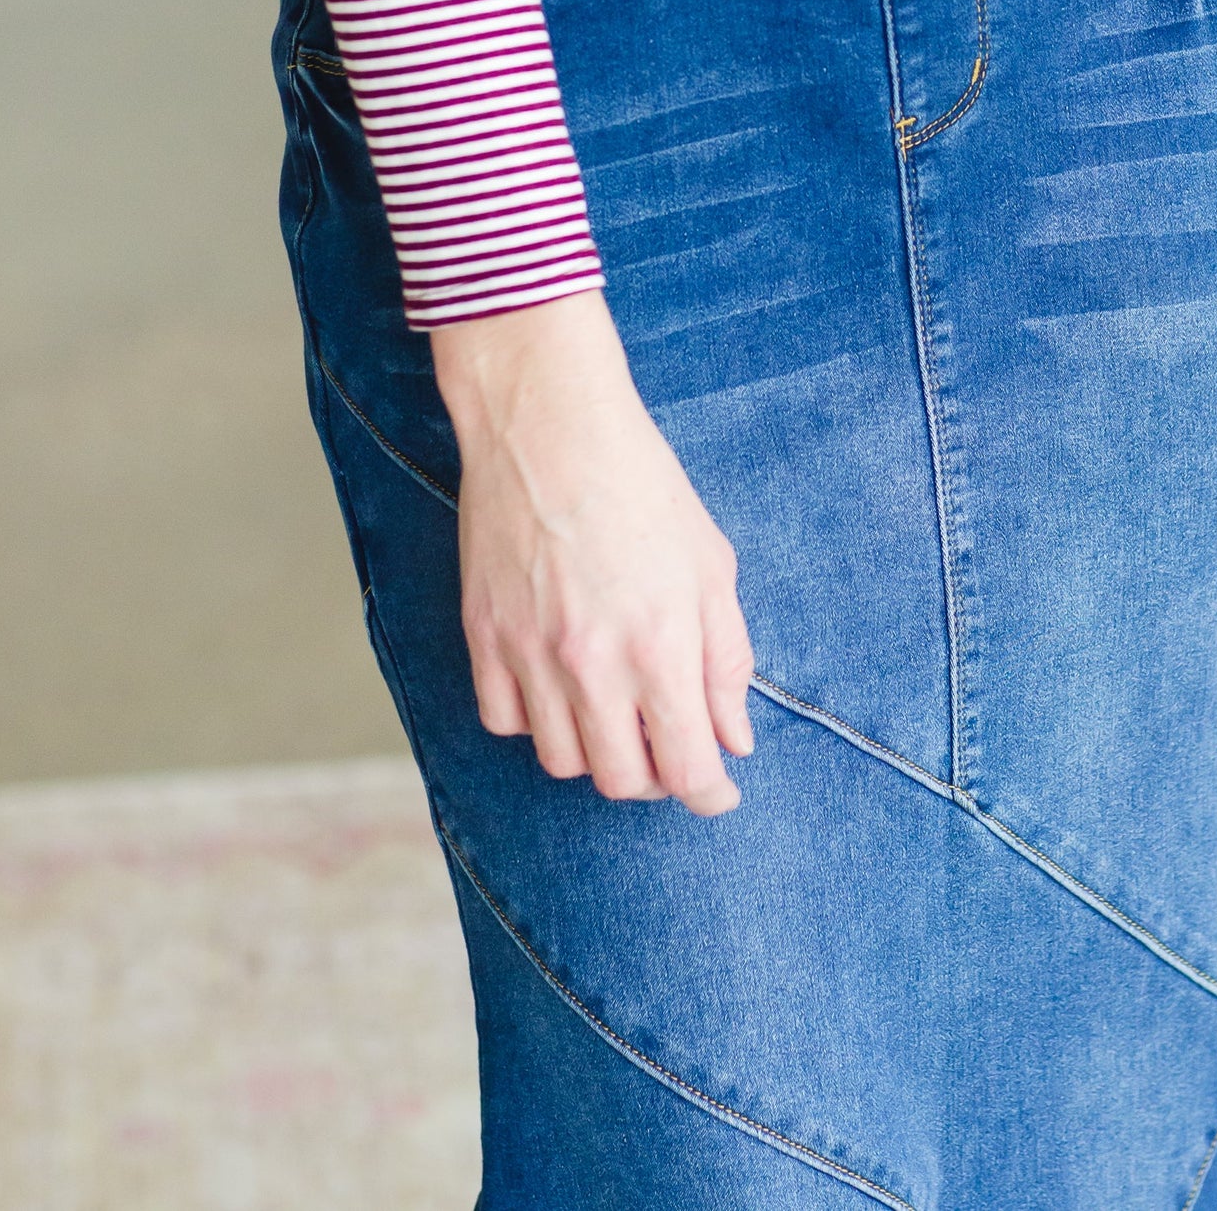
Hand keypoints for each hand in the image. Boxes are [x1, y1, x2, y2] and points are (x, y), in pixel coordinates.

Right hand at [430, 289, 754, 813]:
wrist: (550, 423)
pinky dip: (535, 721)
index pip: (687, 768)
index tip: (718, 790)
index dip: (710, 793)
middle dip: (656, 776)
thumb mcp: (710, 565)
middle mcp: (593, 663)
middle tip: (668, 743)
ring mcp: (531, 653)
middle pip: (622, 779)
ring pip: (562, 761)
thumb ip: (726, 659)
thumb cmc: (642, 483)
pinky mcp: (482, 636)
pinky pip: (505, 721)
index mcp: (662, 645)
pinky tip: (558, 686)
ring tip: (616, 712)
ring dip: (597, 752)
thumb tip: (734, 738)